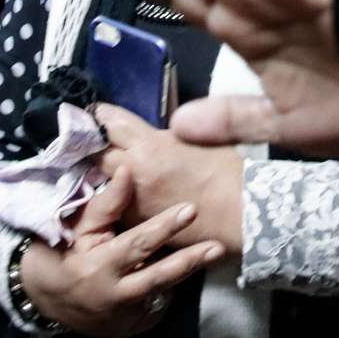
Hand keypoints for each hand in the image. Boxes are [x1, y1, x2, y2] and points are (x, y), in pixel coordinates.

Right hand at [18, 166, 224, 337]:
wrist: (57, 302)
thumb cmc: (72, 254)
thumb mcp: (83, 228)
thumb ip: (108, 203)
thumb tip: (126, 170)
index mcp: (100, 266)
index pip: (137, 244)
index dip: (164, 227)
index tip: (190, 210)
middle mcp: (116, 294)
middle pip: (159, 276)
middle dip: (190, 260)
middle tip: (217, 245)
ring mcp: (128, 315)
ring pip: (166, 291)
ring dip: (190, 271)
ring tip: (215, 250)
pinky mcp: (138, 325)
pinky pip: (162, 302)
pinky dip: (174, 285)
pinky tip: (188, 267)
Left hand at [94, 104, 242, 253]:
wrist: (241, 213)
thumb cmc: (228, 170)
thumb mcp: (199, 137)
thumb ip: (172, 132)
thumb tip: (161, 128)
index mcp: (150, 145)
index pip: (109, 123)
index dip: (100, 116)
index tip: (96, 113)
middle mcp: (134, 172)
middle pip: (97, 153)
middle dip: (97, 146)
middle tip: (96, 140)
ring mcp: (132, 201)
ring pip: (102, 181)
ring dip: (104, 173)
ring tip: (106, 167)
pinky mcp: (137, 224)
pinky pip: (117, 206)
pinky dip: (117, 198)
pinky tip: (124, 194)